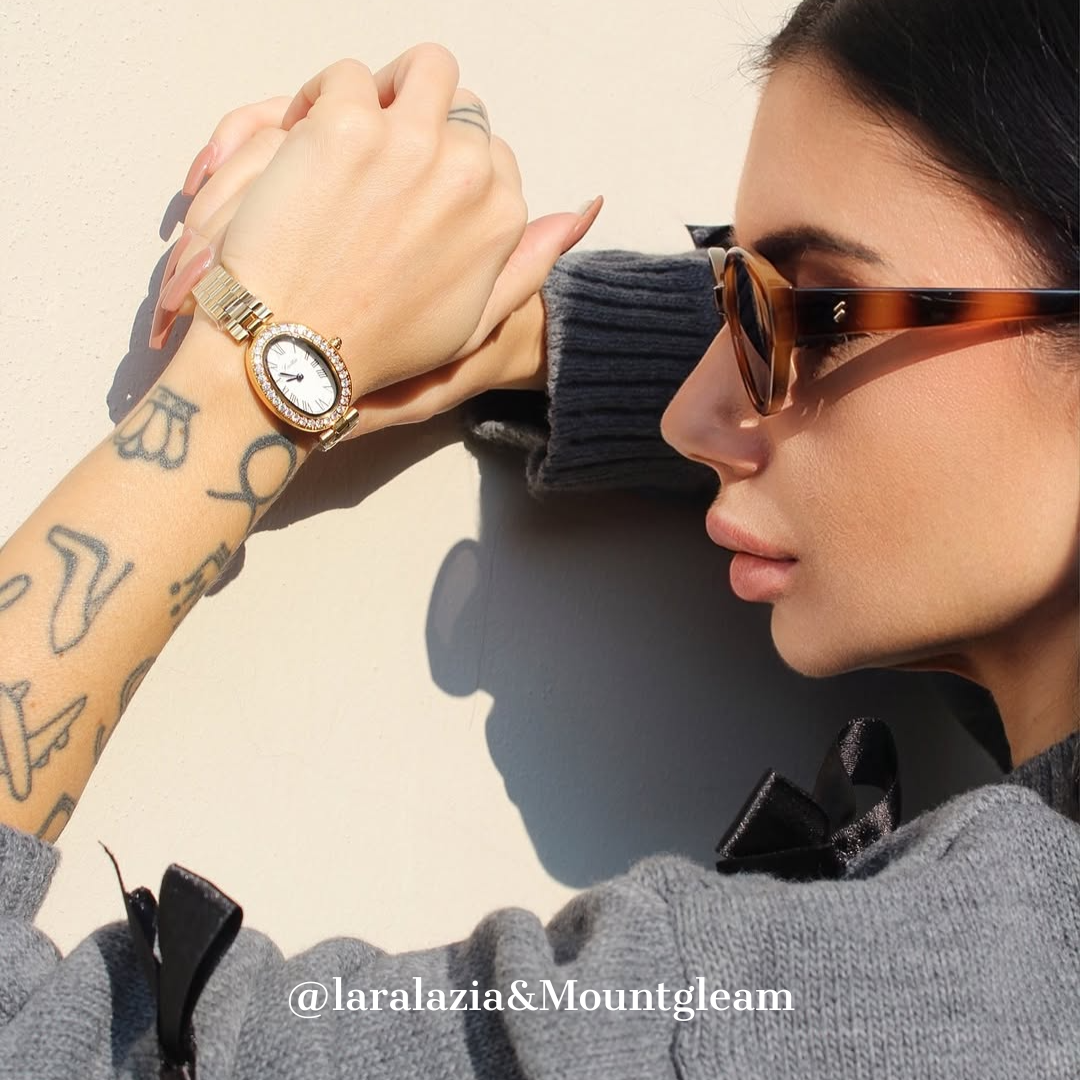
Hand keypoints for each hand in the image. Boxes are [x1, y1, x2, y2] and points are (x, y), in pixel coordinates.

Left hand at [152, 48, 603, 434]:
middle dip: (424, 129)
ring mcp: (409, 142)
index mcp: (502, 213)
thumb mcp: (474, 325)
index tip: (409, 193)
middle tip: (376, 166)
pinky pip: (346, 76)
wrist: (295, 350)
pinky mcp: (345, 123)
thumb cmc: (378, 348)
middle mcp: (468, 170)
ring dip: (392, 92)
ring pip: (422, 70)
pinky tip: (304, 139)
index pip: (492, 154)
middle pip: (461, 111)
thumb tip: (584, 210)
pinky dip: (322, 97)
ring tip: (351, 133)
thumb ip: (528, 265)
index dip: (449, 169)